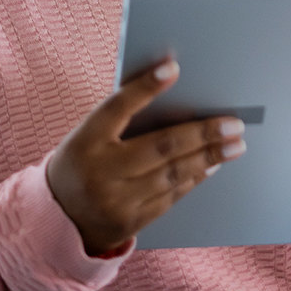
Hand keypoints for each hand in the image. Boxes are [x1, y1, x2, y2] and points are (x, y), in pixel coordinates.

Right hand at [46, 59, 246, 255]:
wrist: (56, 219)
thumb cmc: (83, 163)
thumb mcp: (89, 136)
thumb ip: (123, 116)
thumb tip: (173, 87)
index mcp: (84, 140)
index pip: (117, 107)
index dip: (145, 87)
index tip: (175, 68)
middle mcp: (99, 171)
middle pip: (160, 146)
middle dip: (203, 133)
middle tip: (234, 123)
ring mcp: (115, 200)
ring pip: (172, 174)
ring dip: (209, 157)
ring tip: (234, 144)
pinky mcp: (129, 222)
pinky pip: (170, 196)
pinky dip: (194, 178)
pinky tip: (212, 165)